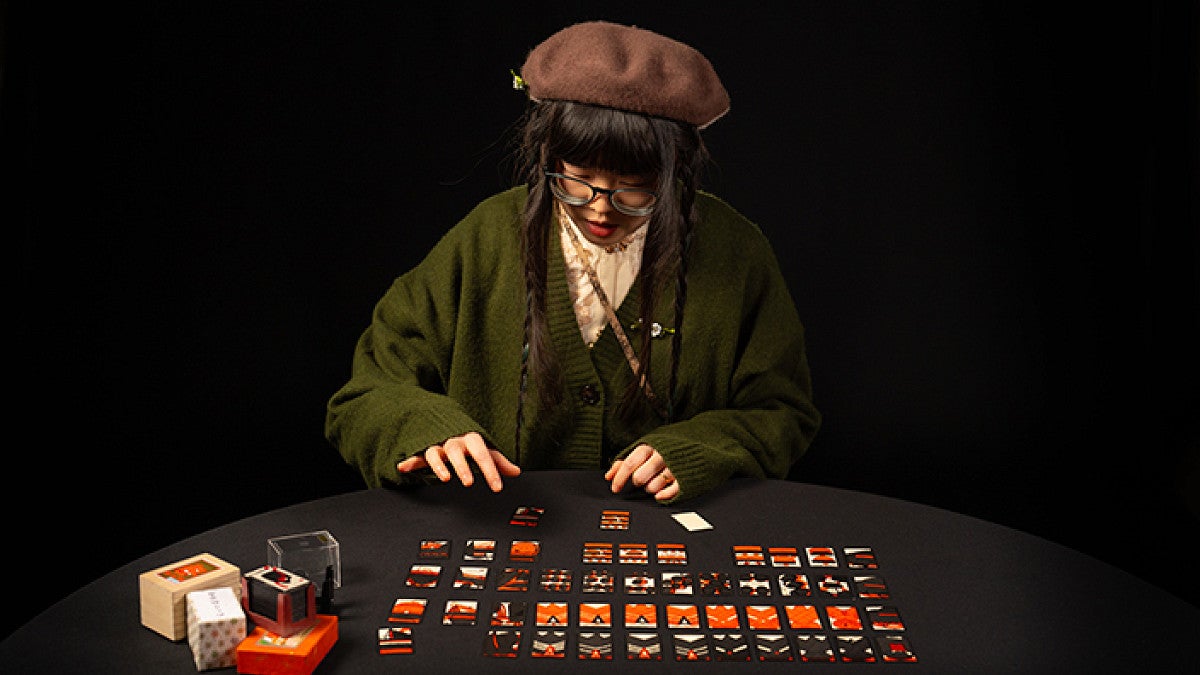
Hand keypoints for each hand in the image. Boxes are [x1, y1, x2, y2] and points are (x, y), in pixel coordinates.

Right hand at [396, 431, 520, 491]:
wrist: (445, 422)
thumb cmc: (467, 441)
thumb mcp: (484, 449)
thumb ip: (498, 461)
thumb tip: (516, 471)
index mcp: (471, 439)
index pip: (482, 453)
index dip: (490, 470)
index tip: (497, 487)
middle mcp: (454, 441)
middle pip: (457, 451)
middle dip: (463, 466)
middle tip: (469, 483)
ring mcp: (438, 445)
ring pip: (436, 452)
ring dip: (439, 465)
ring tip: (445, 478)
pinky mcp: (424, 451)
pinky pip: (417, 456)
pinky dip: (410, 462)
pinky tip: (403, 467)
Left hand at [604, 444, 679, 501]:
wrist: (696, 439)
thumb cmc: (667, 446)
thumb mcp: (646, 447)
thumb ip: (626, 460)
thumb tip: (609, 476)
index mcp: (651, 446)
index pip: (630, 463)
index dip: (620, 478)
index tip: (615, 488)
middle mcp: (662, 455)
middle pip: (640, 477)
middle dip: (637, 482)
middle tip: (641, 479)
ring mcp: (675, 466)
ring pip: (654, 486)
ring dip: (651, 489)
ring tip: (654, 482)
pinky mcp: (686, 476)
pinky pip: (673, 491)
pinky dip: (664, 495)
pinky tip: (660, 494)